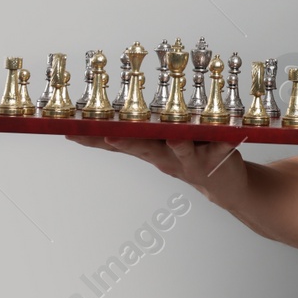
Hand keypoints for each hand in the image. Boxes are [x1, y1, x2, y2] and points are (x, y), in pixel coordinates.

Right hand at [65, 135, 246, 204]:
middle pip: (142, 149)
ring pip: (181, 150)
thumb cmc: (188, 155)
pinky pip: (220, 148)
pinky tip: (228, 137)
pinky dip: (223, 143)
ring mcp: (191, 161)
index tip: (68, 131)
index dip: (93, 139)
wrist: (224, 185)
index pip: (116, 143)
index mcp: (150, 150)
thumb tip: (115, 113)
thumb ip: (140, 131)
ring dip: (175, 144)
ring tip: (173, 135)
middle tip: (110, 136)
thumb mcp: (160, 144)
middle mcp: (166, 157)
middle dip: (125, 142)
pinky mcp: (217, 159)